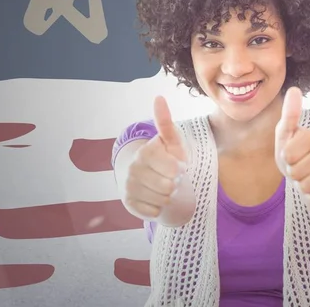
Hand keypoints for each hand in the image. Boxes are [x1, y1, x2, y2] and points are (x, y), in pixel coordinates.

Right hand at [123, 96, 187, 219]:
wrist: (146, 177)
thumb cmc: (165, 157)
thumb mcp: (171, 141)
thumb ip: (165, 122)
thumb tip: (159, 97)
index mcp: (145, 152)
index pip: (174, 169)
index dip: (181, 169)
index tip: (178, 165)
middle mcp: (133, 169)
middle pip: (169, 186)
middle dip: (175, 183)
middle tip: (171, 178)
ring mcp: (128, 186)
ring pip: (163, 200)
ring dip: (168, 196)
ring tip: (164, 186)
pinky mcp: (128, 203)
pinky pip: (153, 212)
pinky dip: (158, 207)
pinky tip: (154, 197)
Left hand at [274, 87, 309, 202]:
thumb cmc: (299, 155)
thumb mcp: (287, 136)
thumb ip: (289, 115)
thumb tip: (294, 89)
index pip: (286, 154)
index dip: (285, 158)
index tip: (292, 155)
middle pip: (294, 171)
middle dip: (292, 173)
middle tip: (300, 167)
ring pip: (304, 185)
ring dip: (301, 184)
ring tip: (307, 176)